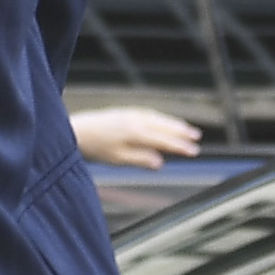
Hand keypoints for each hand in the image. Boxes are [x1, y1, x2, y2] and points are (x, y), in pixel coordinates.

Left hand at [75, 103, 203, 167]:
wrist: (78, 130)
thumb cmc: (97, 147)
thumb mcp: (118, 158)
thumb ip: (140, 159)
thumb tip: (160, 162)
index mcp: (137, 133)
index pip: (164, 140)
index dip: (180, 146)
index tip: (194, 151)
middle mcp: (136, 120)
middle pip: (164, 126)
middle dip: (181, 132)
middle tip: (196, 138)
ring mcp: (131, 114)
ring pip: (157, 118)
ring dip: (172, 123)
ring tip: (186, 129)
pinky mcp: (125, 112)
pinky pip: (149, 113)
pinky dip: (160, 118)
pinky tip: (163, 122)